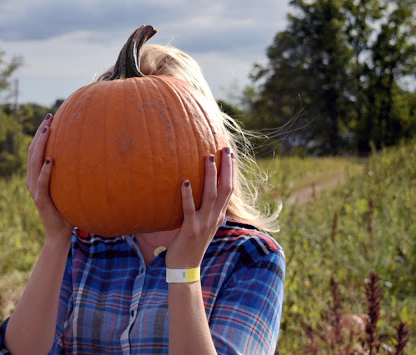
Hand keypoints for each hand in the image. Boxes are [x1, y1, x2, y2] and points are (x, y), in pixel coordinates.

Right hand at [25, 114, 73, 242]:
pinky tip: (51, 158)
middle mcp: (32, 180)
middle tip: (49, 117)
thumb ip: (71, 173)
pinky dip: (45, 170)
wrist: (60, 233)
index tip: (50, 117)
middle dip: (40, 132)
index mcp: (36, 175)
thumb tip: (90, 154)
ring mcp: (34, 189)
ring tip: (48, 130)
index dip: (41, 133)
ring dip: (41, 144)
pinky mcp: (40, 199)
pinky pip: (42, 182)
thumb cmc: (67, 209)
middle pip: (32, 151)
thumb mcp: (68, 187)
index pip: (35, 149)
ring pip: (34, 162)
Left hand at [165, 147, 234, 268]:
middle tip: (224, 148)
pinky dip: (187, 195)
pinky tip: (185, 181)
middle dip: (226, 168)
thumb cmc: (190, 243)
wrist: (185, 268)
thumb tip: (193, 186)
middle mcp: (214, 217)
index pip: (229, 189)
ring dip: (210, 175)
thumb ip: (201, 208)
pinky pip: (189, 209)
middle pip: (225, 189)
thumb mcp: (201, 224)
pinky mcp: (190, 230)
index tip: (230, 153)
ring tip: (207, 157)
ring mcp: (203, 223)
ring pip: (211, 196)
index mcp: (218, 215)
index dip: (231, 171)